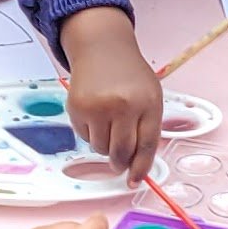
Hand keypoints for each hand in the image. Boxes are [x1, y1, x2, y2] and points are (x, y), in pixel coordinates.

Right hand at [63, 10, 162, 180]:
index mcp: (148, 102)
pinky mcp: (77, 107)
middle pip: (121, 152)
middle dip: (120, 162)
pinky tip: (95, 114)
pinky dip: (90, 133)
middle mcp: (123, 105)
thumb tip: (137, 164)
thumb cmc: (129, 75)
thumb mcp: (150, 95)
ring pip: (100, 148)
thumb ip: (148, 127)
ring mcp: (98, 106)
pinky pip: (84, 137)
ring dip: (105, 145)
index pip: (146, 145)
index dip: (140, 167)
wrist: (102, 48)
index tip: (135, 180)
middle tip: (119, 162)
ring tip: (108, 125)